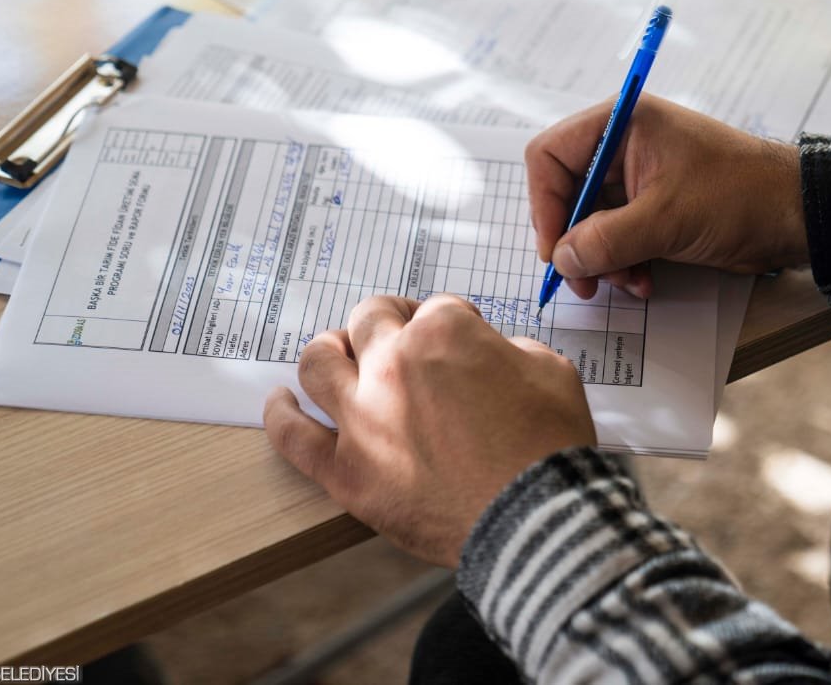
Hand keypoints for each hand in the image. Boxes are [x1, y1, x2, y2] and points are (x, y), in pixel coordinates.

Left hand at [263, 295, 596, 568]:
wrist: (535, 521)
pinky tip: (279, 403)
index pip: (438, 308)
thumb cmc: (549, 447)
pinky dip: (280, 415)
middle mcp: (392, 364)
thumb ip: (513, 351)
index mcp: (443, 332)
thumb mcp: (552, 372)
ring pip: (318, 362)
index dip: (454, 324)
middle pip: (369, 319)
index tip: (464, 343)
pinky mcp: (346, 471)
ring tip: (335, 353)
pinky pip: (294, 437)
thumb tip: (494, 359)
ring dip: (327, 350)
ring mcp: (362, 417)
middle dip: (389, 321)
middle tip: (402, 340)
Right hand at [526, 96, 808, 300]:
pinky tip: (643, 282)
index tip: (554, 250)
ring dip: (602, 258)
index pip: (550, 155)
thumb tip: (561, 260)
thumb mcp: (666, 220)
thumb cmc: (736, 197)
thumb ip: (606, 240)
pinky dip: (624, 261)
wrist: (797, 215)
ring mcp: (641, 178)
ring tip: (627, 284)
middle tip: (582, 283)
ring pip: (592, 221)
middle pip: (568, 193)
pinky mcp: (657, 207)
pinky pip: (619, 235)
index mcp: (622, 124)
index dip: (544, 203)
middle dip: (575, 241)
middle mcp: (624, 146)